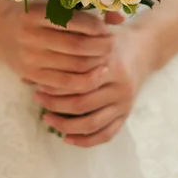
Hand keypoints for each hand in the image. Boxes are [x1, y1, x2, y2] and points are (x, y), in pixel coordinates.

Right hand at [0, 0, 121, 92]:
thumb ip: (85, 10)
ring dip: (96, 65)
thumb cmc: (33, 14)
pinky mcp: (31, 75)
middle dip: (101, 47)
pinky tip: (97, 74)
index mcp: (37, 13)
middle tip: (113, 44)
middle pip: (78, 46)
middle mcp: (31, 35)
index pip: (76, 22)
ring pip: (74, 67)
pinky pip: (65, 84)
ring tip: (108, 59)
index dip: (97, 27)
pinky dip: (85, 81)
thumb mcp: (52, 4)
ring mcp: (30, 57)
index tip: (107, 28)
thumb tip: (119, 18)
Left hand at [34, 24, 155, 147]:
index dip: (56, 86)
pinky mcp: (127, 113)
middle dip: (56, 105)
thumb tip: (30, 69)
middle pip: (82, 104)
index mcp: (112, 64)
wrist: (146, 47)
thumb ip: (67, 49)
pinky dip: (86, 141)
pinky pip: (106, 134)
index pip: (79, 82)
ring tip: (47, 118)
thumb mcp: (94, 36)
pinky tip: (67, 138)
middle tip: (37, 99)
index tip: (38, 84)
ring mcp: (124, 102)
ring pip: (92, 123)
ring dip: (65, 125)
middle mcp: (120, 86)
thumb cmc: (112, 39)